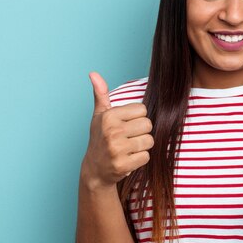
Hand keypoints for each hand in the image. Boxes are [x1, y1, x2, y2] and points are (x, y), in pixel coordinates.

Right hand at [80, 72, 152, 190]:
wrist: (95, 170)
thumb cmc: (100, 138)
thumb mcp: (99, 115)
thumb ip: (101, 94)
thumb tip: (93, 73)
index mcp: (109, 116)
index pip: (142, 109)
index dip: (136, 118)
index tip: (125, 125)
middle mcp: (112, 131)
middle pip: (148, 125)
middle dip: (141, 132)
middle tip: (128, 138)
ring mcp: (117, 149)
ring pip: (149, 141)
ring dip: (142, 146)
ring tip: (128, 148)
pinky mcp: (123, 165)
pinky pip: (146, 156)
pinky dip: (140, 159)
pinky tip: (128, 158)